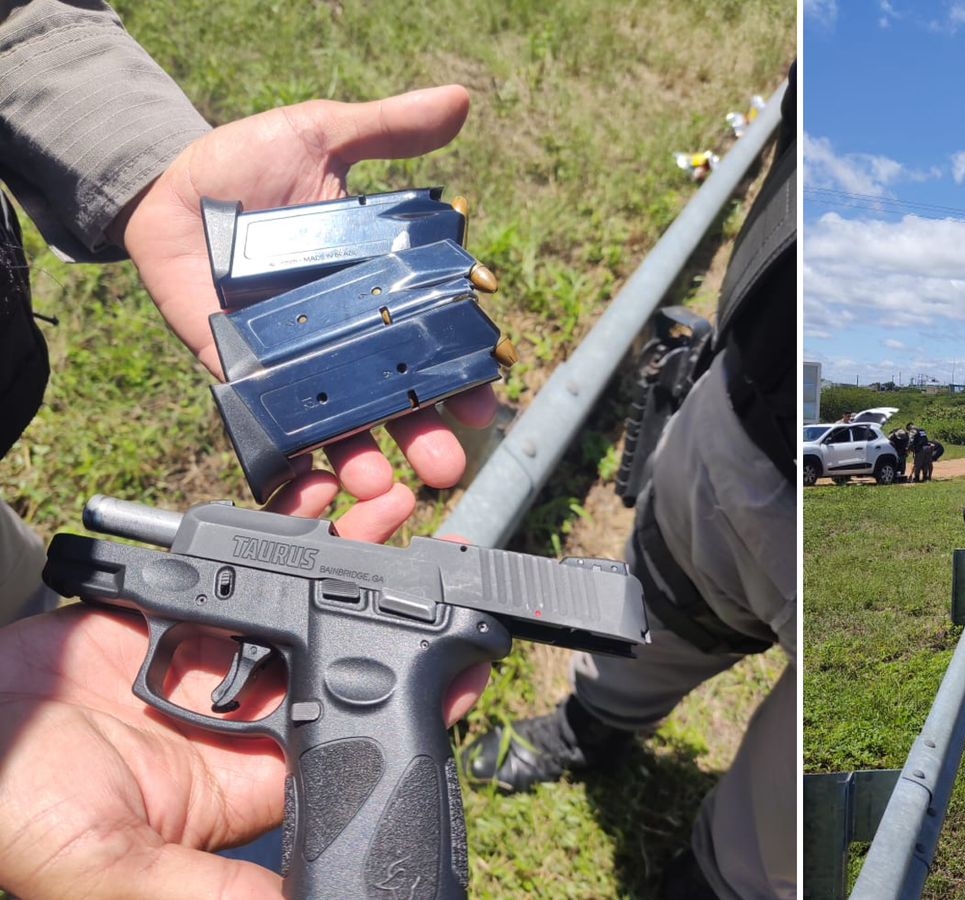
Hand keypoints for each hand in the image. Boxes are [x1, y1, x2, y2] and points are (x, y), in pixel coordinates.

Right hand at [0, 515, 489, 899]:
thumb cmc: (14, 821)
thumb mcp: (118, 870)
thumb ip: (210, 893)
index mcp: (240, 791)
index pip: (345, 743)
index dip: (403, 703)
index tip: (464, 661)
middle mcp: (230, 731)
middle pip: (329, 663)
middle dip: (383, 614)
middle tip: (440, 565)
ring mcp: (193, 669)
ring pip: (286, 609)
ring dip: (335, 564)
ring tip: (387, 513)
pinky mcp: (154, 618)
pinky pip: (221, 573)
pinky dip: (260, 542)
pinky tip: (307, 510)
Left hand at [115, 86, 499, 532]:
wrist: (168, 176)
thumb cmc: (250, 161)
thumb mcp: (325, 136)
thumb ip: (391, 128)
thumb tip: (459, 100)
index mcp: (382, 293)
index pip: (436, 346)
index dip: (465, 377)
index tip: (486, 400)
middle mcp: (347, 337)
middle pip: (397, 403)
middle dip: (425, 440)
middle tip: (445, 466)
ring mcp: (296, 361)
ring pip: (340, 427)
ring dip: (364, 464)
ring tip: (384, 487)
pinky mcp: (241, 374)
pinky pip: (267, 429)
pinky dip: (287, 465)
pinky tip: (307, 490)